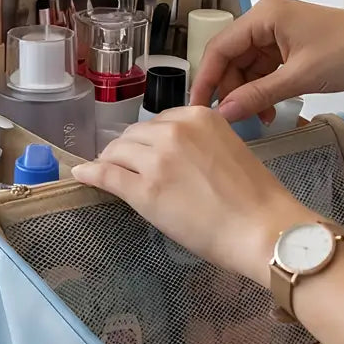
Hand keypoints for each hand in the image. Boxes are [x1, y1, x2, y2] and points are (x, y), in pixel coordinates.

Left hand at [72, 108, 307, 283]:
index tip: (147, 154)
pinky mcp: (144, 191)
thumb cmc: (255, 197)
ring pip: (117, 152)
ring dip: (111, 162)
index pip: (159, 122)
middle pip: (134, 134)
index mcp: (198, 116)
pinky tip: (81, 175)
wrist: (262, 228)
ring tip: (108, 174)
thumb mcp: (227, 149)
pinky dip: (91, 173)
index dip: (150, 140)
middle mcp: (174, 130)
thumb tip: (170, 154)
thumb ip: (198, 143)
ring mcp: (156, 160)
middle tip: (126, 168)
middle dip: (128, 150)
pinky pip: (107, 175)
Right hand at [190, 0, 343, 123]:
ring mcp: (280, 33)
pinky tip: (271, 110)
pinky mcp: (292, 47)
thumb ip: (258, 95)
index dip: (207, 79)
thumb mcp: (300, 77)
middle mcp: (268, 19)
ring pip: (249, 67)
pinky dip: (265, 90)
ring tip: (260, 118)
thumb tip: (224, 112)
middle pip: (232, 58)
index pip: (220, 47)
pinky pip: (266, 70)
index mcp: (265, 15)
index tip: (199, 108)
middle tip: (235, 120)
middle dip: (232, 90)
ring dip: (250, 93)